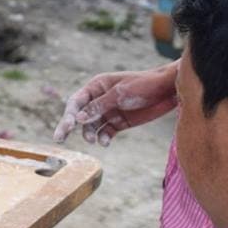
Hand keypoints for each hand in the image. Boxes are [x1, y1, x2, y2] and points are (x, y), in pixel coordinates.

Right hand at [52, 65, 177, 146]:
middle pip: (79, 115)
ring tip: (93, 140)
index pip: (76, 102)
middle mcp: (99, 99)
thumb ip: (98, 106)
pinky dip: (103, 138)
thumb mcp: (120, 94)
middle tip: (59, 139)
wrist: (168, 91)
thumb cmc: (144, 85)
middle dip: (69, 127)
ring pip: (91, 126)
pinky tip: (105, 142)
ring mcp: (109, 112)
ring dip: (89, 134)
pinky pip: (105, 132)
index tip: (65, 128)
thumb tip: (77, 119)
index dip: (68, 115)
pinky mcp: (119, 123)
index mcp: (97, 86)